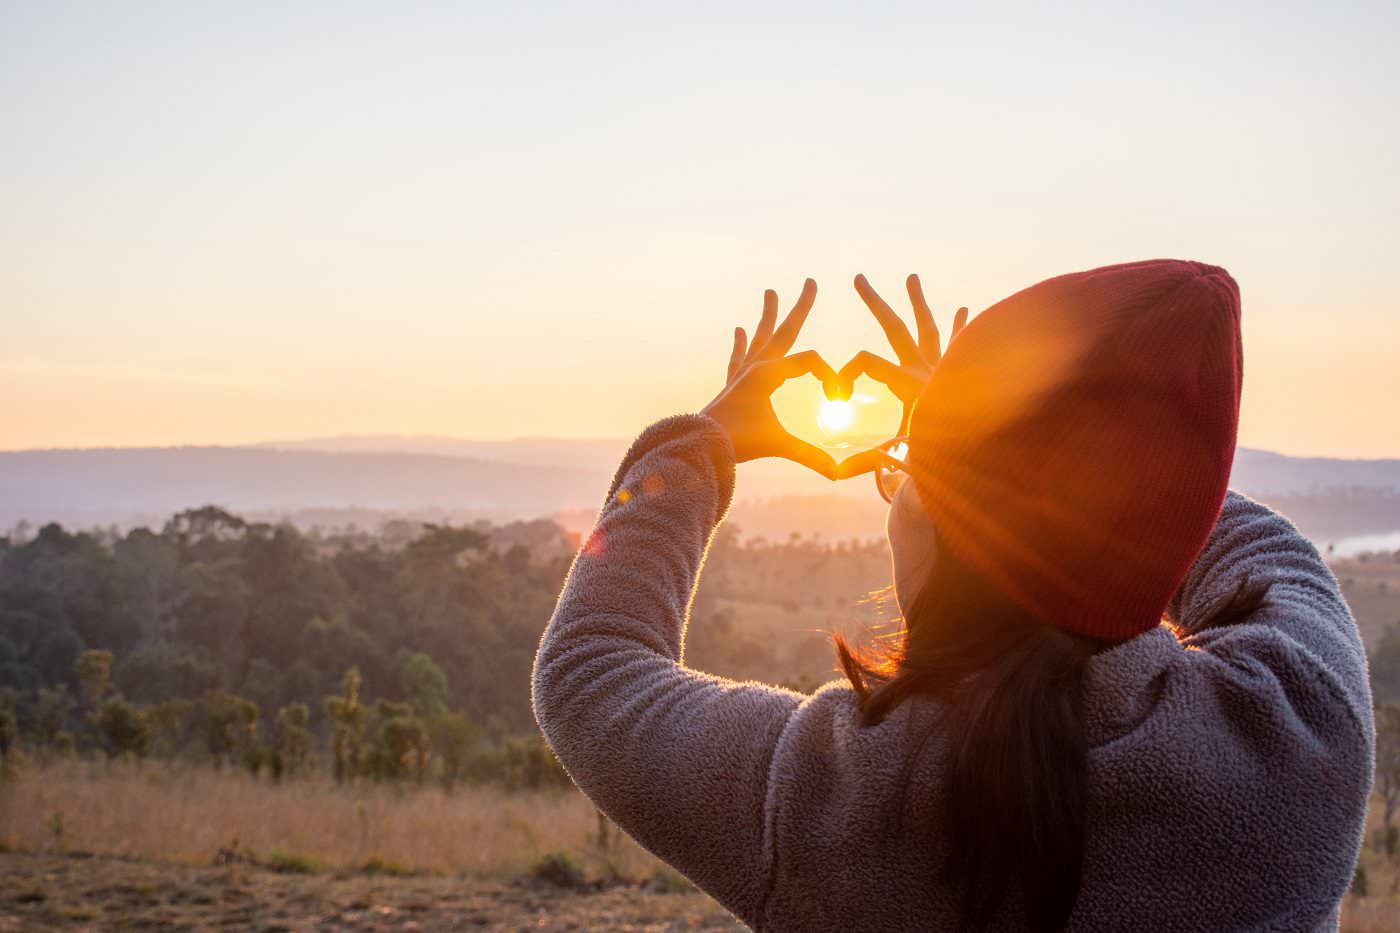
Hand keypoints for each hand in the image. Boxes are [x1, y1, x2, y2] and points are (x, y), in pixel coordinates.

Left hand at [701, 279, 840, 479]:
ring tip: (770, 292)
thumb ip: (809, 456)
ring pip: (759, 337)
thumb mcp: (778, 445)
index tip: (838, 400)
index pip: (810, 361)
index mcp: (768, 373)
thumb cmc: (737, 442)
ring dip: (767, 316)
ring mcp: (742, 374)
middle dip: (799, 307)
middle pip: (783, 330)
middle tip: (810, 281)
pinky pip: (738, 358)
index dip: (830, 377)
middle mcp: (755, 366)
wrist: (699, 445)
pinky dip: (739, 344)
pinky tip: (738, 329)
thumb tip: (838, 474)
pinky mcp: (732, 385)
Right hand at [831, 274, 968, 479]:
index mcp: (910, 384)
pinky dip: (961, 327)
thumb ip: (875, 463)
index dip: (847, 373)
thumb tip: (843, 472)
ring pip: (929, 327)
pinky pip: (962, 344)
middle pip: (896, 327)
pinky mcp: (963, 376)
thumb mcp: (904, 458)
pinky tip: (963, 309)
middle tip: (859, 278)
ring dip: (919, 302)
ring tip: (912, 277)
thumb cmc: (949, 455)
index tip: (837, 398)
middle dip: (876, 302)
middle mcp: (928, 370)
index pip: (868, 361)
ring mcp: (946, 370)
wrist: (993, 453)